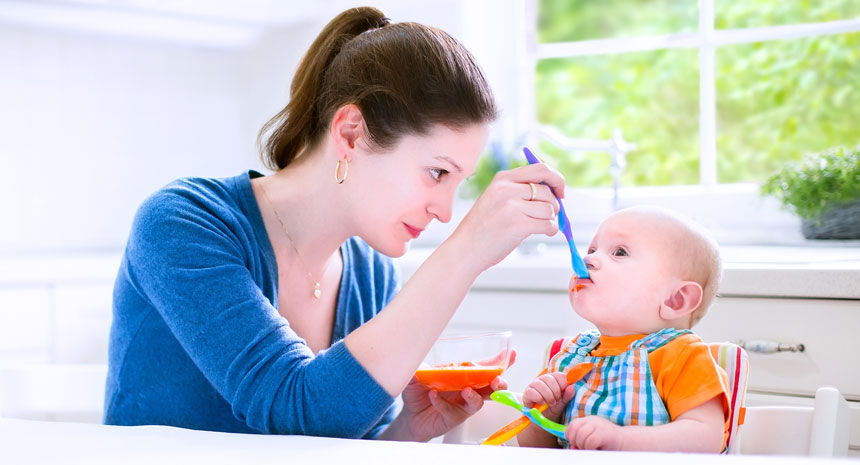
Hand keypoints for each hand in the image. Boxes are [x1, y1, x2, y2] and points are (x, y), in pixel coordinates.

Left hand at [397, 350, 515, 441]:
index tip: (511, 354)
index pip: (485, 366)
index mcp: (464, 374)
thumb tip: (420, 351)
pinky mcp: (453, 418)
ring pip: (478, 401)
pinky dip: (443, 403)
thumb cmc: (418, 392)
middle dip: (498, 382)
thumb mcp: (418, 372)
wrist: (409, 415)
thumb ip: (422, 364)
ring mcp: (462, 404)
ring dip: (475, 396)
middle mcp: (467, 389)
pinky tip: (433, 396)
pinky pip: (453, 411)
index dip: (499, 361)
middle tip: (497, 380)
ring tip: (466, 390)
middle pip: (490, 386)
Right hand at [449, 163, 564, 272]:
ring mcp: (512, 207)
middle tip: (550, 215)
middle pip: (547, 190)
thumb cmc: (482, 227)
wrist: (464, 249)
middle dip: (555, 204)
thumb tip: (553, 189)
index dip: (556, 179)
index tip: (560, 191)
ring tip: (540, 226)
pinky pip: (548, 224)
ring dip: (551, 219)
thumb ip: (518, 189)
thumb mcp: (495, 198)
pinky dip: (551, 230)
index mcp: (502, 179)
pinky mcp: (518, 225)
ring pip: (549, 208)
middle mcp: (506, 189)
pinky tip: (544, 233)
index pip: (540, 169)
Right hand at [522, 371, 575, 420]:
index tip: (562, 394)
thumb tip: (572, 387)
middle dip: (555, 392)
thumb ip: (567, 395)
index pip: (559, 375)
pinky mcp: (527, 393)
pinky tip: (542, 403)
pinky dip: (539, 398)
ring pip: (540, 385)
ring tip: (550, 403)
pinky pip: (532, 392)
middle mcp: (542, 380)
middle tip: (556, 401)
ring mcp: (533, 385)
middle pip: (549, 379)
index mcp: (553, 379)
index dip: (562, 385)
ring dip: (548, 396)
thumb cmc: (552, 409)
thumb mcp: (562, 403)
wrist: (542, 419)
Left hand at [565, 415, 622, 449]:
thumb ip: (580, 442)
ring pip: (581, 435)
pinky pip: (590, 441)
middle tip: (582, 447)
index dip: (570, 435)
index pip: (572, 424)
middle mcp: (593, 420)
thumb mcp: (590, 439)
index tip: (574, 443)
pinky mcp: (604, 433)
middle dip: (575, 441)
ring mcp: (599, 425)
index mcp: (588, 420)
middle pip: (575, 429)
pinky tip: (594, 449)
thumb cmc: (606, 442)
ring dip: (582, 445)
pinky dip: (589, 447)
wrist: (625, 441)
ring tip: (589, 448)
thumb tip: (572, 448)